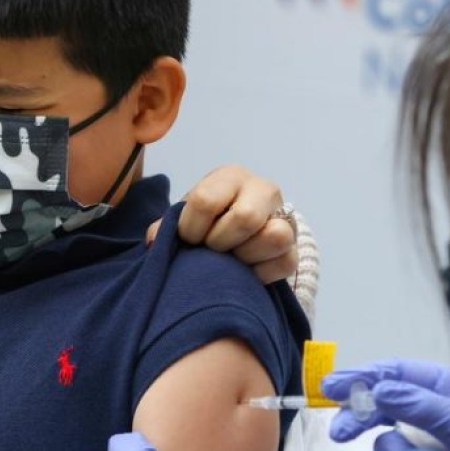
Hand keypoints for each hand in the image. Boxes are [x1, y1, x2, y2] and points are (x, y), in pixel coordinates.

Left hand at [146, 165, 296, 283]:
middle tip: (212, 248)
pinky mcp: (295, 247)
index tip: (189, 238)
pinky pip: (286, 262)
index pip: (205, 200)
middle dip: (221, 241)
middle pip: (246, 218)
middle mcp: (263, 190)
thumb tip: (153, 240)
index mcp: (231, 177)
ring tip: (231, 258)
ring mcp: (285, 218)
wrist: (243, 230)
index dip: (191, 227)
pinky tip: (246, 271)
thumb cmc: (208, 219)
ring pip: (276, 236)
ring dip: (246, 255)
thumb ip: (166, 226)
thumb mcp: (187, 216)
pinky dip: (262, 273)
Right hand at [321, 359, 449, 450]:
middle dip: (360, 411)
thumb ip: (421, 405)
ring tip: (385, 450)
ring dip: (383, 440)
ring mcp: (426, 433)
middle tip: (338, 427)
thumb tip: (380, 390)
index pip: (396, 372)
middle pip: (384, 399)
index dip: (363, 376)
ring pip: (386, 429)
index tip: (333, 386)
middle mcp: (432, 405)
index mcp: (447, 385)